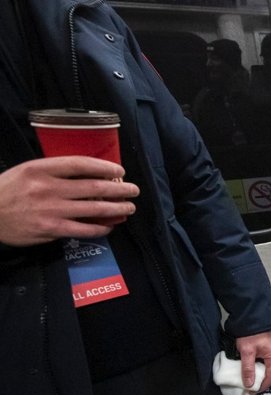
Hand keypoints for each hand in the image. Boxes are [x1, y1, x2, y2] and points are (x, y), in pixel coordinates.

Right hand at [0, 157, 137, 245]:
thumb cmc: (8, 190)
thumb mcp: (27, 171)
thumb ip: (54, 172)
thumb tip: (89, 175)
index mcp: (41, 169)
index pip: (80, 164)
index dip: (104, 166)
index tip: (119, 169)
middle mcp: (48, 188)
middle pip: (94, 187)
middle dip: (119, 189)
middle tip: (133, 190)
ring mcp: (51, 210)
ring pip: (93, 209)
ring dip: (116, 209)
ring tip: (129, 208)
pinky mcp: (51, 230)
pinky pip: (84, 229)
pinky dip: (100, 228)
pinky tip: (110, 226)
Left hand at [235, 330, 270, 391]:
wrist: (250, 318)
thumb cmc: (250, 332)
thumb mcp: (247, 352)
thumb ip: (248, 369)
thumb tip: (249, 383)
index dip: (262, 386)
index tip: (253, 391)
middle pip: (270, 373)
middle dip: (261, 382)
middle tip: (251, 388)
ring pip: (267, 368)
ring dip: (259, 374)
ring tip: (250, 380)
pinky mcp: (268, 348)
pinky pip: (265, 362)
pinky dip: (259, 368)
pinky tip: (251, 369)